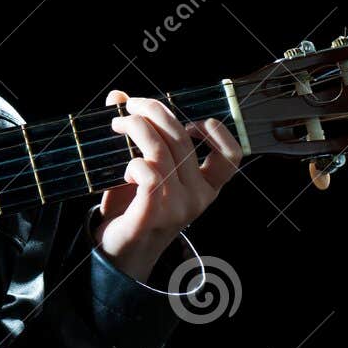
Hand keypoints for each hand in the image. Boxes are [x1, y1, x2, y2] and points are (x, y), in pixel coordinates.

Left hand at [96, 89, 243, 282]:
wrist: (117, 252)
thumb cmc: (132, 208)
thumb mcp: (140, 167)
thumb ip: (136, 132)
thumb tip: (116, 94)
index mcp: (206, 187)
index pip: (231, 156)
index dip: (214, 131)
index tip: (186, 121)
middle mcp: (198, 198)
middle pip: (183, 139)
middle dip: (154, 111)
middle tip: (129, 106)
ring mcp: (178, 208)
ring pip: (161, 151)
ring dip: (135, 128)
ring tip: (117, 125)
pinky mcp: (152, 215)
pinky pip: (147, 174)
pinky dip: (132, 162)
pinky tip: (124, 168)